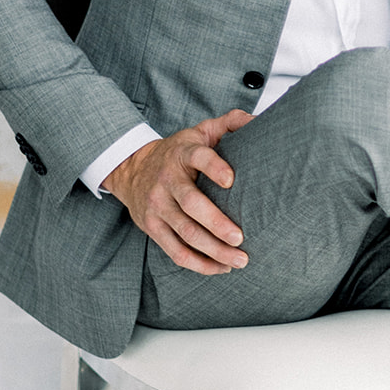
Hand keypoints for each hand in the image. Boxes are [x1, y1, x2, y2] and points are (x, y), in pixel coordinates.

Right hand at [103, 108, 253, 273]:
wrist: (132, 169)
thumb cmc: (178, 153)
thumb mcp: (200, 132)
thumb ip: (228, 123)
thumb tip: (257, 121)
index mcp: (183, 153)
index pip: (198, 157)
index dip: (214, 167)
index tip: (230, 180)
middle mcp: (168, 180)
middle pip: (192, 205)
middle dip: (217, 224)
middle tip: (240, 238)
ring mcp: (157, 206)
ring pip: (185, 233)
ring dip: (213, 250)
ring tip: (239, 259)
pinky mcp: (152, 227)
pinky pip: (175, 251)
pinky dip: (198, 263)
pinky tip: (220, 268)